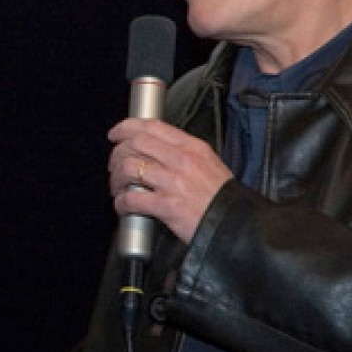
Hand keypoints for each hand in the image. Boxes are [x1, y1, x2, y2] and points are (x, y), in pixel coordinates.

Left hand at [108, 117, 232, 244]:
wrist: (236, 224)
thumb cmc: (221, 198)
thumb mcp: (208, 164)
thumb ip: (182, 153)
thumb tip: (153, 150)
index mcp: (192, 147)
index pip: (152, 127)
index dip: (126, 127)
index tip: (116, 134)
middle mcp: (182, 160)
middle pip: (135, 144)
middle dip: (117, 155)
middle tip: (114, 167)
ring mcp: (174, 182)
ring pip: (129, 168)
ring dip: (117, 179)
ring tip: (118, 189)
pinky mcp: (167, 205)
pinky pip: (132, 199)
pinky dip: (121, 203)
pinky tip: (123, 206)